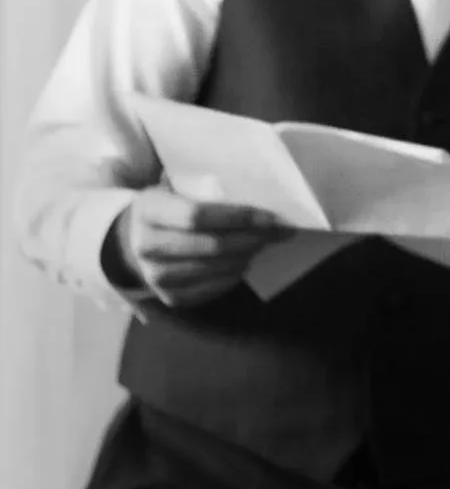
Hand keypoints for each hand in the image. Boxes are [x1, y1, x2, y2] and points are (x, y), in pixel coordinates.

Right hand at [105, 188, 290, 306]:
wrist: (133, 242)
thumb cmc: (166, 210)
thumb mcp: (174, 190)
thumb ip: (205, 191)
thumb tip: (260, 198)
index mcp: (148, 211)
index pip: (198, 215)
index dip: (238, 217)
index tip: (270, 217)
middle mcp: (147, 246)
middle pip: (212, 246)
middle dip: (252, 239)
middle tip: (278, 232)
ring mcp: (156, 277)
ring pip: (216, 269)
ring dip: (247, 256)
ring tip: (263, 244)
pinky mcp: (170, 298)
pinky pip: (214, 289)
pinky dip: (235, 274)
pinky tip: (244, 261)